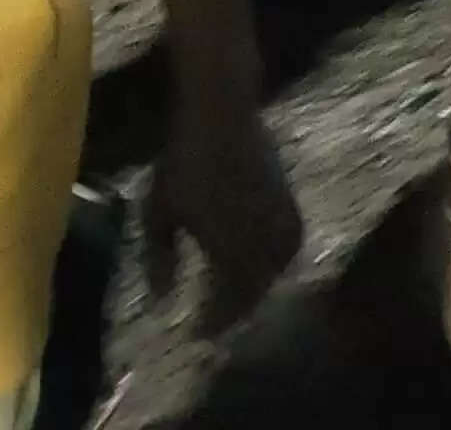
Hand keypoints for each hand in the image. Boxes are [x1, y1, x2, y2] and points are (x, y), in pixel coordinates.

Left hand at [148, 96, 301, 328]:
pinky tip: (265, 263)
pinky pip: (292, 244)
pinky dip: (279, 262)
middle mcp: (259, 236)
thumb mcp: (158, 212)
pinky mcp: (290, 201)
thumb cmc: (182, 162)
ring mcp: (279, 217)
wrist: (222, 114)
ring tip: (243, 297)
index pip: (224, 297)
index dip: (212, 321)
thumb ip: (160, 259)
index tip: (197, 336)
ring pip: (280, 269)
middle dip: (237, 310)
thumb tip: (162, 300)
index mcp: (225, 243)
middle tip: (218, 324)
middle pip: (256, 288)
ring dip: (261, 288)